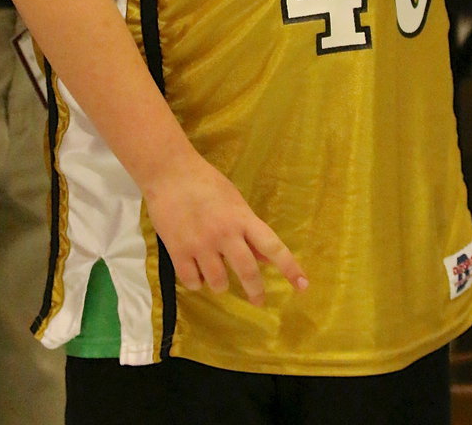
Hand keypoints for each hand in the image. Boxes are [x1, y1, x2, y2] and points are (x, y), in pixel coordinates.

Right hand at [143, 153, 307, 304]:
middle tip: (258, 300)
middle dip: (256, 291)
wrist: (168, 171)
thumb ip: (248, 230)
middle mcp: (224, 233)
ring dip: (220, 284)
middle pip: (248, 272)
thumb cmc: (204, 181)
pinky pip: (192, 282)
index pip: (273, 247)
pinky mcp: (177, 250)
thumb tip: (266, 258)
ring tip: (214, 273)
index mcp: (241, 218)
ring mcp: (200, 244)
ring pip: (218, 282)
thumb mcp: (234, 200)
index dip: (290, 268)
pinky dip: (196, 281)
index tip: (303, 287)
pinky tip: (194, 271)